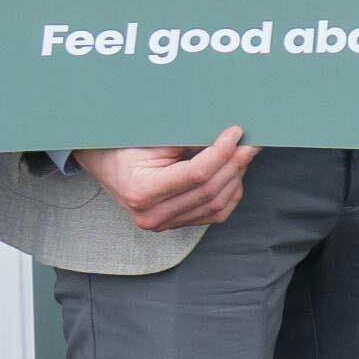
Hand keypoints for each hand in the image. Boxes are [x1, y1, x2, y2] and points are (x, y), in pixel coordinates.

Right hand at [79, 131, 254, 233]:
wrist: (108, 166)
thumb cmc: (128, 147)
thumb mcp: (153, 139)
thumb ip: (189, 140)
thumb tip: (230, 136)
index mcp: (142, 191)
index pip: (197, 174)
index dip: (222, 152)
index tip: (236, 132)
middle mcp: (152, 215)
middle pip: (210, 191)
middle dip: (235, 163)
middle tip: (250, 142)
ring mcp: (164, 225)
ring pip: (216, 205)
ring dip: (235, 177)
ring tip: (242, 154)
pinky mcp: (175, 225)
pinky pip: (214, 214)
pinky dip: (230, 193)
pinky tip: (234, 174)